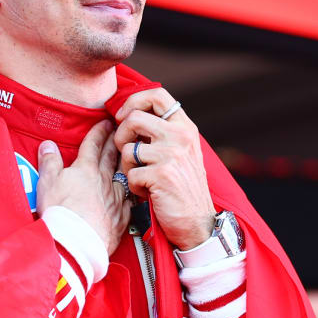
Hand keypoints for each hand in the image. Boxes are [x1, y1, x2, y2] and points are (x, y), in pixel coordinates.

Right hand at [36, 121, 130, 252]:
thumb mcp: (47, 182)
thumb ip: (49, 162)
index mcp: (85, 169)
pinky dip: (131, 191)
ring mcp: (115, 198)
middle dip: (116, 141)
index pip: (94, 144)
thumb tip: (47, 145)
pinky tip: (133, 189)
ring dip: (126, 163)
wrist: (76, 241)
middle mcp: (104, 181)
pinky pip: (130, 199)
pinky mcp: (122, 217)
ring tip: (129, 155)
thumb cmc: (60, 213)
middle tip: (122, 131)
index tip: (105, 122)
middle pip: (111, 156)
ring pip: (123, 175)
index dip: (99, 131)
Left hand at [113, 90, 214, 250]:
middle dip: (120, 136)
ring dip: (127, 167)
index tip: (122, 116)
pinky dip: (134, 187)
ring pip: (127, 149)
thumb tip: (129, 114)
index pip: (157, 95)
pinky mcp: (162, 174)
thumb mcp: (181, 152)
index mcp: (185, 127)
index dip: (133, 101)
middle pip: (133, 118)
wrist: (197, 222)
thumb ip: (163, 132)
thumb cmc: (183, 187)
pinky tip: (148, 193)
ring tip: (142, 178)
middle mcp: (180, 136)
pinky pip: (130, 174)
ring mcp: (172, 154)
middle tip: (125, 151)